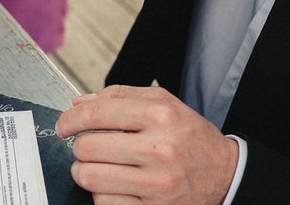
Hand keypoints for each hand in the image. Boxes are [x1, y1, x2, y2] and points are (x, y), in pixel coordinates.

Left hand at [55, 86, 238, 204]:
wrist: (225, 175)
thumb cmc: (190, 137)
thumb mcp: (165, 103)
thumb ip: (121, 96)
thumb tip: (79, 103)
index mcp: (160, 115)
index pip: (97, 113)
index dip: (71, 119)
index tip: (65, 124)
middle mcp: (158, 149)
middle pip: (87, 147)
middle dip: (80, 146)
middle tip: (88, 146)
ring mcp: (156, 184)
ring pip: (90, 177)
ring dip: (86, 170)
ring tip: (98, 165)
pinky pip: (103, 203)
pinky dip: (102, 193)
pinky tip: (114, 184)